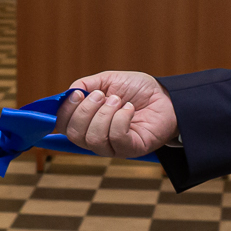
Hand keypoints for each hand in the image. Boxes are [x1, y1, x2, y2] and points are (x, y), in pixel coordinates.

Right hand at [54, 71, 178, 157]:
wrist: (166, 96)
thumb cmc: (138, 90)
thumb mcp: (107, 80)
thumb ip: (85, 85)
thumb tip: (68, 93)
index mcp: (87, 122)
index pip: (63, 125)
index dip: (65, 111)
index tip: (77, 94)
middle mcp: (96, 137)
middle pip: (74, 134)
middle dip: (85, 111)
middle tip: (102, 95)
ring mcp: (113, 146)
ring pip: (94, 138)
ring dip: (105, 113)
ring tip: (119, 100)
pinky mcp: (130, 149)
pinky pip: (116, 138)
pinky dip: (121, 119)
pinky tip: (130, 109)